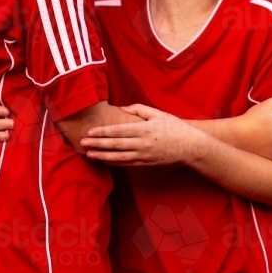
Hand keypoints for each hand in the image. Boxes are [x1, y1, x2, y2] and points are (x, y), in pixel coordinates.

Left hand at [80, 104, 206, 165]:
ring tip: (89, 153)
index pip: (118, 131)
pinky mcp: (145, 163)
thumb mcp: (158, 113)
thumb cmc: (173, 127)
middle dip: (97, 144)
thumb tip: (121, 108)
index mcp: (144, 129)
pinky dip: (113, 162)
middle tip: (82, 142)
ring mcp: (143, 155)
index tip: (90, 131)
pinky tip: (104, 159)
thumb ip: (138, 109)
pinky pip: (126, 164)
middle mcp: (142, 144)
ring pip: (118, 157)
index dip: (103, 132)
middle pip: (115, 145)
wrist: (188, 146)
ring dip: (102, 155)